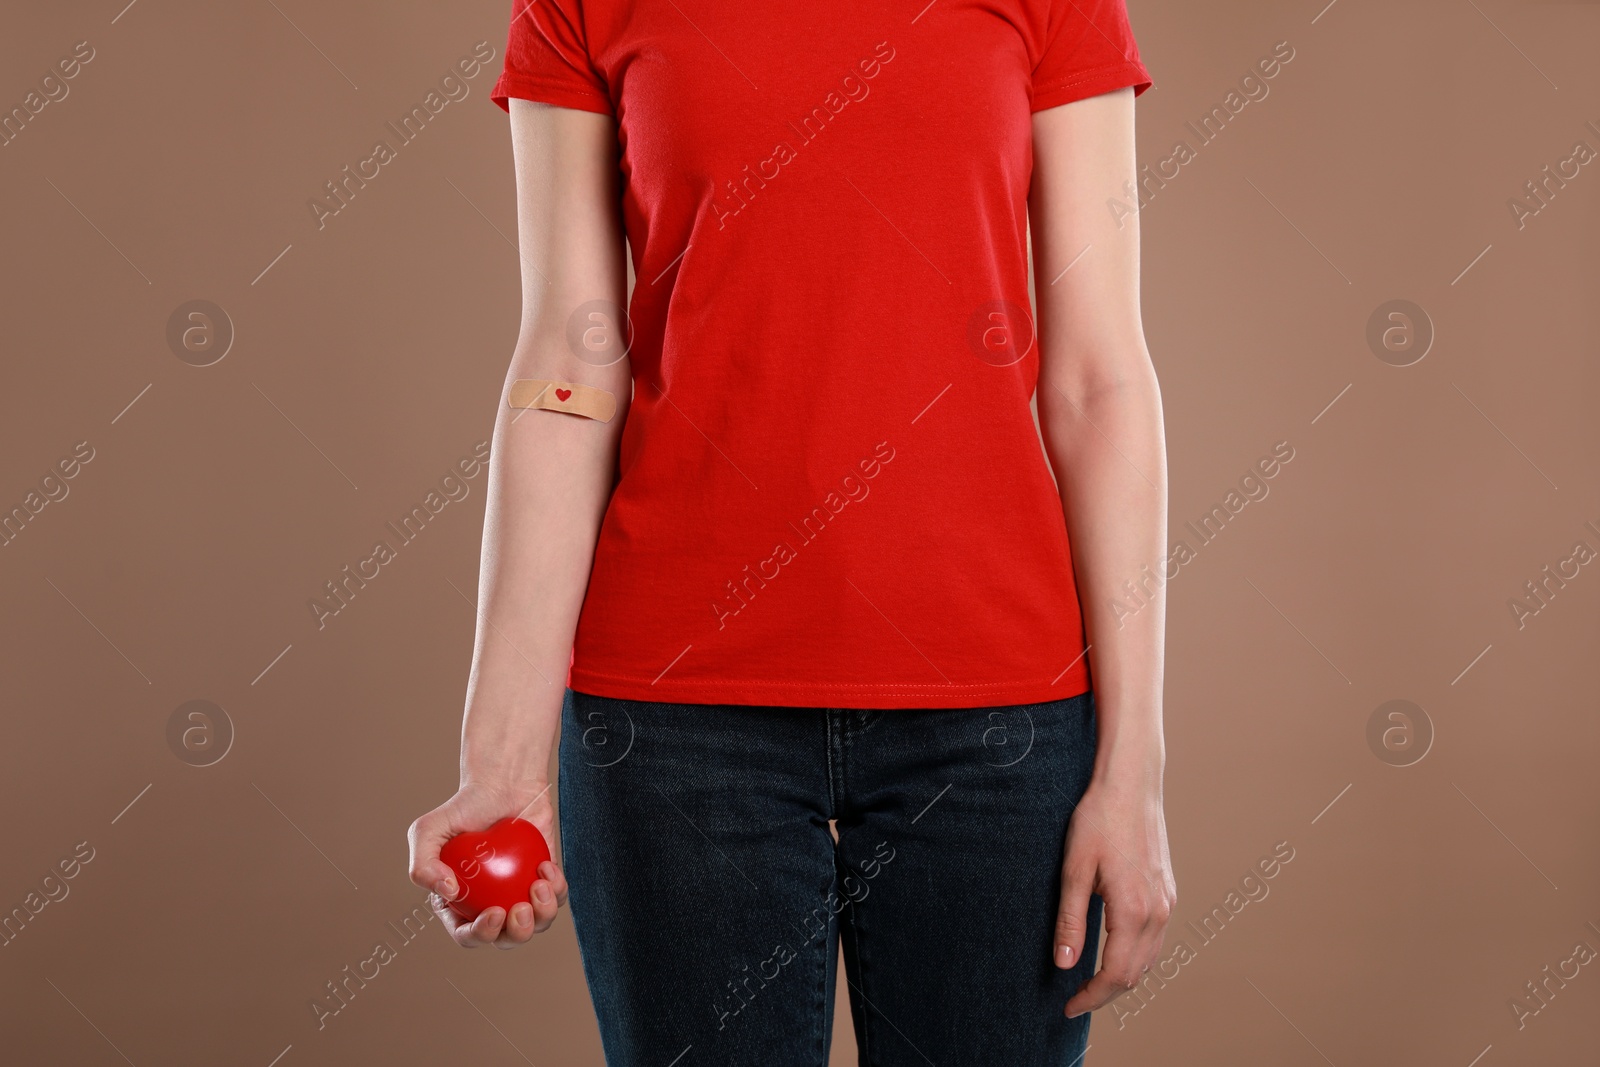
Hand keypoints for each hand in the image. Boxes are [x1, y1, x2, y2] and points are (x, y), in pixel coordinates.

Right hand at [407, 779, 568, 949]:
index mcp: (459, 904)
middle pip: (506, 939)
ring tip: (540, 884)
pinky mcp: (545, 881)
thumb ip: (422, 865)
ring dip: (543, 914)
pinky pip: (556, 899)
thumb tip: (450, 893)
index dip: (481, 933)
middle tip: (520, 908)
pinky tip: (546, 868)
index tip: (495, 912)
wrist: (502, 785)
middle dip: (517, 933)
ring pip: (536, 925)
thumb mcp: (427, 831)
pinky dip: (557, 890)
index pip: (467, 934)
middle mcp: (490, 905)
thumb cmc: (463, 809)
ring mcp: (519, 895)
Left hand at [1055, 778, 1175, 1017]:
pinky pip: (1156, 939)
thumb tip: (1064, 965)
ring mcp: (1166, 902)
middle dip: (1106, 993)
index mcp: (1134, 911)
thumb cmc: (1098, 821)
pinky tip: (1114, 952)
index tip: (1069, 1007)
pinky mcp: (1167, 891)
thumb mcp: (1073, 871)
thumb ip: (1070, 922)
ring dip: (1122, 977)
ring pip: (1149, 959)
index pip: (1116, 975)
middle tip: (1075, 999)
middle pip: (1136, 974)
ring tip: (1091, 982)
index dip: (1092, 998)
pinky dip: (1136, 956)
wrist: (1131, 786)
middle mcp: (1158, 912)